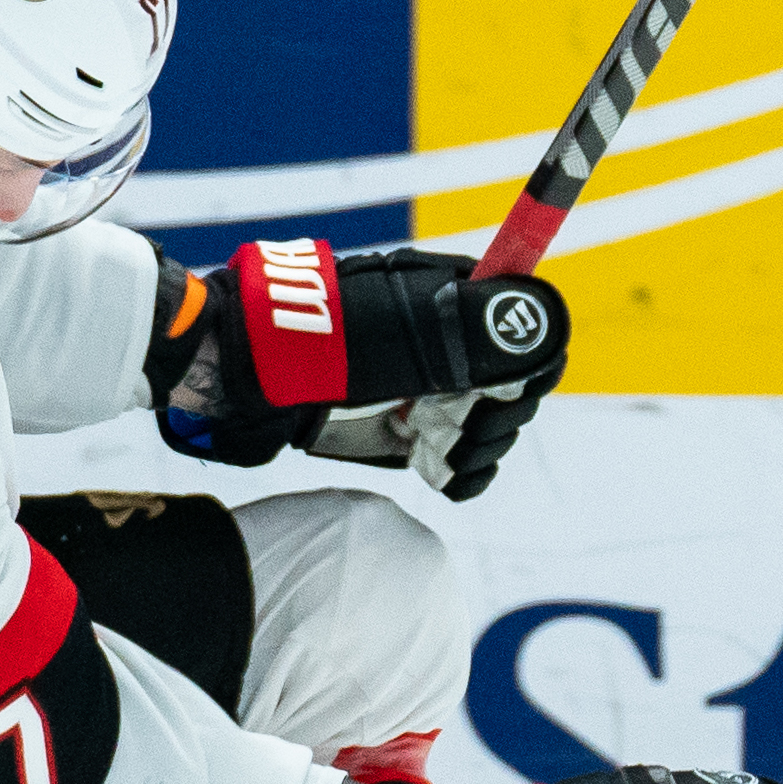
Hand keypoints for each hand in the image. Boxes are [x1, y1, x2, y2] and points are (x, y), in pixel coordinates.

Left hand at [148, 243, 567, 492]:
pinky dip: (461, 473)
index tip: (507, 394)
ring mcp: (421, 393)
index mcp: (451, 305)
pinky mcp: (398, 434)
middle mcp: (442, 349)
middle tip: (466, 432)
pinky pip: (452, 459)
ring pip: (485, 428)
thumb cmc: (317, 341)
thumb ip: (477, 330)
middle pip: (511, 389)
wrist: (241, 375)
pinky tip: (449, 478)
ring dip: (481, 448)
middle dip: (500, 416)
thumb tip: (541, 323)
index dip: (529, 369)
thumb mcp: (407, 331)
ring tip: (449, 456)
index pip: (525, 336)